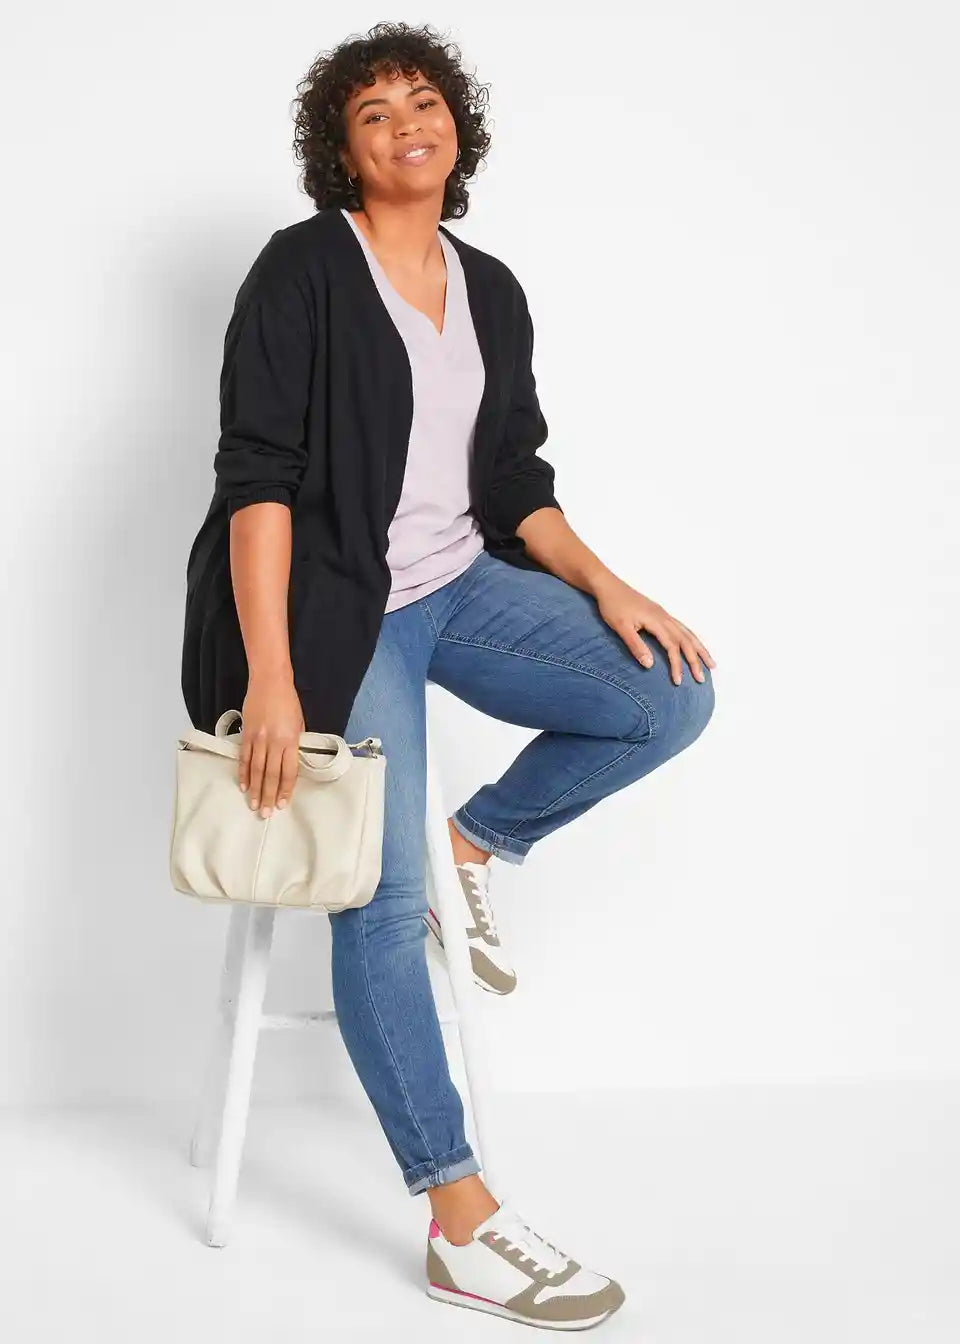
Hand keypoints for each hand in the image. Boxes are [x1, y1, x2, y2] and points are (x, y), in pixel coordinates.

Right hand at [238, 672, 304, 817]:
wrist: (270, 681)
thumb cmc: (288, 701)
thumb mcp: (299, 722)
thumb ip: (295, 744)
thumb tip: (291, 763)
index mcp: (291, 740)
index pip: (289, 772)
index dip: (286, 790)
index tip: (283, 804)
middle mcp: (274, 742)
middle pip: (271, 775)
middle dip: (268, 796)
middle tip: (265, 813)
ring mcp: (259, 738)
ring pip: (256, 770)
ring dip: (255, 789)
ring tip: (254, 805)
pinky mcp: (247, 733)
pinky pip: (244, 757)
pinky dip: (243, 773)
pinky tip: (243, 786)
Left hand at [593, 575, 715, 684]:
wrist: (608, 586)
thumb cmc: (612, 606)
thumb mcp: (621, 627)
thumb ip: (636, 645)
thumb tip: (650, 665)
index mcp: (656, 621)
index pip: (672, 646)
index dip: (677, 664)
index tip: (678, 681)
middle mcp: (664, 617)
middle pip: (686, 640)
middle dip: (696, 660)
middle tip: (702, 678)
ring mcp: (663, 614)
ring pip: (687, 633)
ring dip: (700, 648)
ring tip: (711, 663)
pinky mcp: (660, 613)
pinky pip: (682, 627)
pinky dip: (692, 638)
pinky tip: (694, 644)